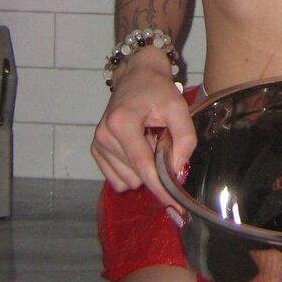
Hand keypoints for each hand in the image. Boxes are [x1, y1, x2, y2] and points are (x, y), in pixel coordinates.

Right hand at [91, 54, 195, 206]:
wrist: (137, 75)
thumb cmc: (158, 90)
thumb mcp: (179, 108)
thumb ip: (185, 139)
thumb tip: (179, 172)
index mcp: (122, 123)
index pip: (142, 166)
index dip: (160, 188)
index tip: (174, 206)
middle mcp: (104, 135)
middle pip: (136, 175)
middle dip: (154, 167)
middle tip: (161, 141)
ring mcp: (97, 143)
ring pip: (127, 180)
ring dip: (143, 168)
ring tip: (148, 140)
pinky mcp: (96, 149)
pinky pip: (118, 179)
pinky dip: (131, 170)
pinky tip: (137, 148)